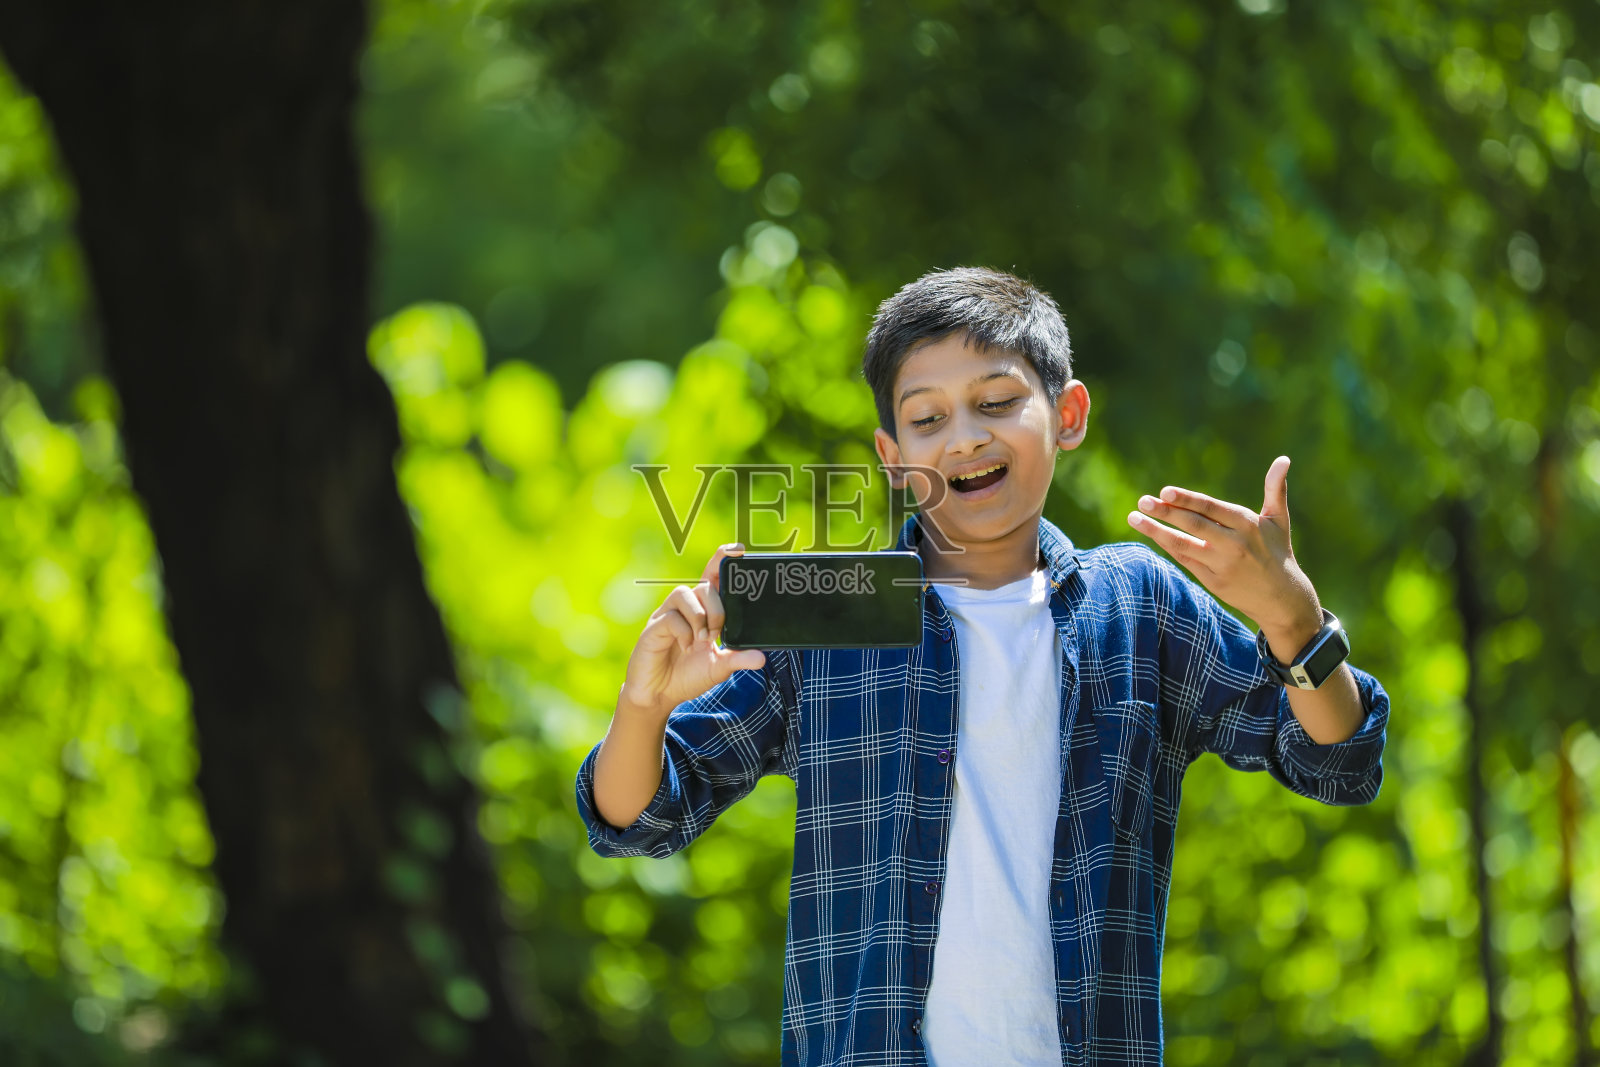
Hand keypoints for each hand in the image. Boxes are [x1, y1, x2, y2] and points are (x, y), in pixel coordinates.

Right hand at [619, 543, 767, 716]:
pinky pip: (670, 617)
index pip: (713, 577)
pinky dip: (683, 632)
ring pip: (685, 593)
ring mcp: (668, 615)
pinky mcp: (654, 627)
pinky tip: (686, 647)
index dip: (723, 560)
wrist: (659, 695)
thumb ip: (739, 659)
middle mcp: (686, 607)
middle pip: (705, 586)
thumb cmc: (688, 675)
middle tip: (717, 635)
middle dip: (717, 609)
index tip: (739, 550)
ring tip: (702, 640)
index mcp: (703, 610)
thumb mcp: (719, 667)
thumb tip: (762, 657)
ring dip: (700, 616)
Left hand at [1126, 455, 1320, 643]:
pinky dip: (1167, 546)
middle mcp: (1233, 544)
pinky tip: (1151, 533)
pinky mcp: (1213, 581)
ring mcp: (1221, 564)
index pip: (1210, 508)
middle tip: (1142, 501)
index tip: (1164, 491)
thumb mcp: (1278, 520)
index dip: (1187, 500)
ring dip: (1155, 531)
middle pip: (1193, 525)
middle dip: (1165, 512)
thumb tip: (1284, 459)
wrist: (1282, 598)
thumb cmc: (1277, 551)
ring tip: (1134, 517)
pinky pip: (1184, 559)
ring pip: (1183, 544)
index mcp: (1246, 524)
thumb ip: (1275, 489)